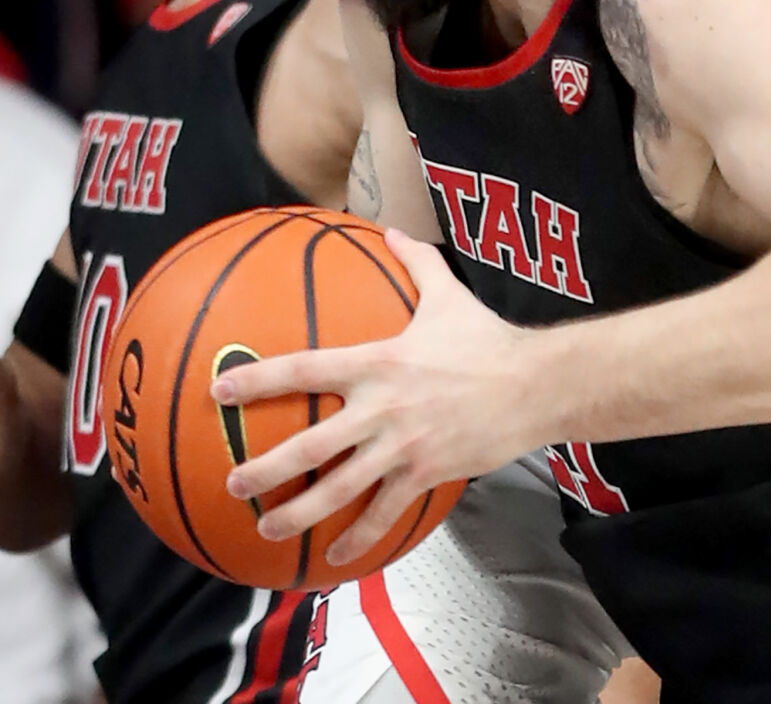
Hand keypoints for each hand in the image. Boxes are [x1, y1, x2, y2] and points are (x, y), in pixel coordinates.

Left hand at [210, 231, 541, 567]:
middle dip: (267, 467)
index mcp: (378, 361)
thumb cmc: (486, 338)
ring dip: (299, 511)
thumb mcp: (448, 294)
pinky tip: (336, 557)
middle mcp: (381, 407)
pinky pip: (385, 510)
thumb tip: (392, 230)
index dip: (260, 378)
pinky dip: (359, 536)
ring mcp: (402, 445)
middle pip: (311, 444)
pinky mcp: (424, 472)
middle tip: (234, 481)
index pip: (306, 368)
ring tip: (267, 528)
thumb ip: (415, 262)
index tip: (221, 389)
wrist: (532, 385)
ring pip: (340, 487)